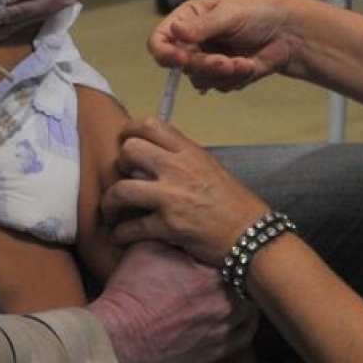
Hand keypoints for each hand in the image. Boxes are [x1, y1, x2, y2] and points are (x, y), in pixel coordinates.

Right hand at [88, 242, 257, 362]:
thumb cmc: (130, 292)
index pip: (230, 252)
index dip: (222, 248)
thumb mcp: (147, 247)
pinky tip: (234, 314)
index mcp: (212, 273)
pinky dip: (242, 322)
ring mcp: (224, 328)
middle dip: (233, 272)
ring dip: (241, 296)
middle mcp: (226, 301)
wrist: (118, 334)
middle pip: (243, 279)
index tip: (217, 246)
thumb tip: (180, 220)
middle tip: (224, 267)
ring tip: (229, 289)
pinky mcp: (218, 350)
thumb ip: (171, 232)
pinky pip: (245, 334)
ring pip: (249, 306)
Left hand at [101, 117, 269, 265]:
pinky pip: (132, 228)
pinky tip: (118, 237)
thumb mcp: (210, 167)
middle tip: (121, 178)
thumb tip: (155, 155)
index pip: (150, 125)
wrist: (252, 234)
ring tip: (111, 212)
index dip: (129, 131)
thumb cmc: (234, 203)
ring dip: (109, 203)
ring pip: (122, 189)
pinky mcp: (169, 226)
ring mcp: (172, 197)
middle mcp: (178, 168)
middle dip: (118, 165)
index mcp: (189, 152)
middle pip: (129, 151)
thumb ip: (183, 158)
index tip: (123, 142)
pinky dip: (120, 234)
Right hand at [149, 0, 293, 92]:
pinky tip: (250, 65)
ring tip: (246, 62)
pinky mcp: (222, 76)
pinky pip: (218, 86)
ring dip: (224, 74)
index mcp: (188, 19)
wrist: (291, 33)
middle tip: (227, 62)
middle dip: (206, 65)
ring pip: (199, 79)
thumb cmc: (261, 12)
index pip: (160, 39)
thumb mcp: (230, 14)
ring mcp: (207, 60)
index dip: (164, 52)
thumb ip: (202, 26)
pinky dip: (235, 79)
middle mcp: (193, 41)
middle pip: (180, 65)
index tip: (179, 59)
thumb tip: (175, 31)